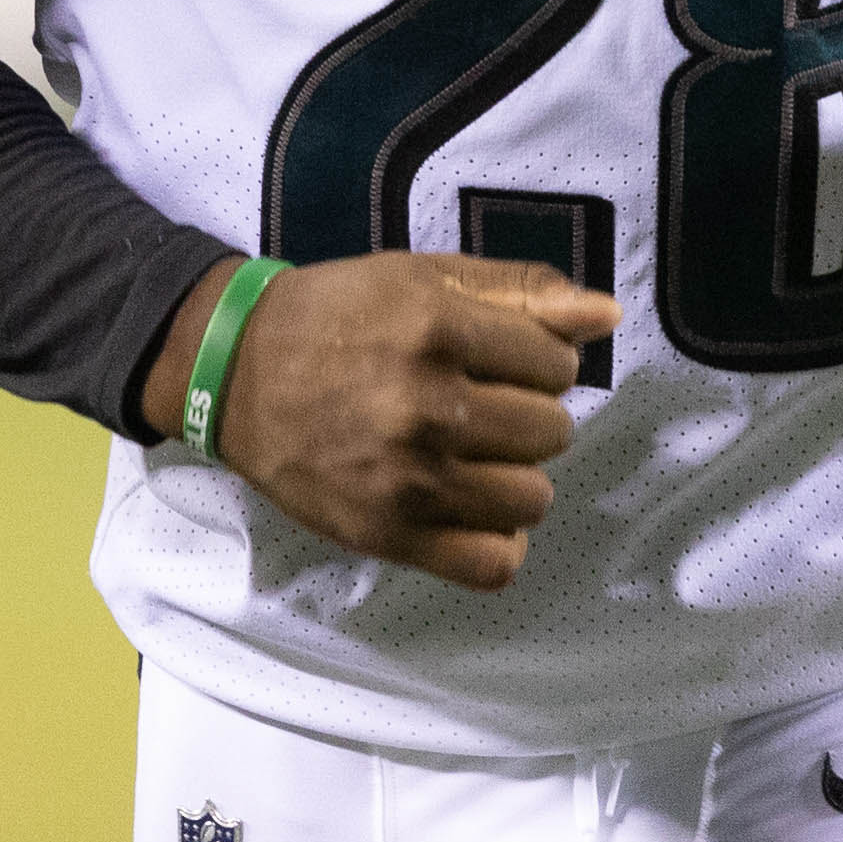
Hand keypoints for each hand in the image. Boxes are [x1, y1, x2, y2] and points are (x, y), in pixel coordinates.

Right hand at [141, 253, 616, 592]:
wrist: (234, 372)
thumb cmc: (338, 315)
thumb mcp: (424, 276)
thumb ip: (521, 291)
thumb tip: (608, 316)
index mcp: (438, 329)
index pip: (558, 366)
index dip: (540, 363)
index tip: (504, 361)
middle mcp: (427, 406)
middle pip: (552, 433)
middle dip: (529, 417)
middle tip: (483, 407)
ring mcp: (407, 478)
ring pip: (533, 500)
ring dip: (517, 479)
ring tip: (476, 457)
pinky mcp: (387, 534)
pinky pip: (491, 565)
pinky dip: (498, 544)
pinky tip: (473, 510)